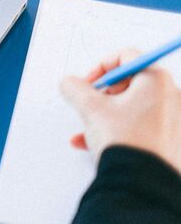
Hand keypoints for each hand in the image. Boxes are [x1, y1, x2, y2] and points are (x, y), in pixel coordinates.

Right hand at [60, 48, 180, 172]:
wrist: (141, 183)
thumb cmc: (126, 143)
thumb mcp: (90, 108)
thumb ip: (74, 87)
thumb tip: (70, 83)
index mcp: (157, 80)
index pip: (126, 56)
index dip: (101, 67)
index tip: (89, 83)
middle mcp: (172, 96)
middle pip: (131, 81)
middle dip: (103, 94)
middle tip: (90, 105)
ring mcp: (174, 119)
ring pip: (133, 105)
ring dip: (106, 113)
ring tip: (90, 128)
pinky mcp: (172, 138)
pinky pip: (141, 125)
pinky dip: (119, 129)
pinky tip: (96, 142)